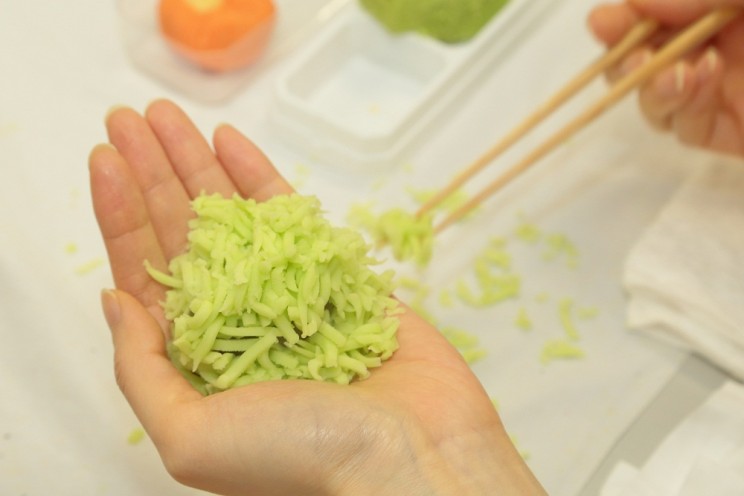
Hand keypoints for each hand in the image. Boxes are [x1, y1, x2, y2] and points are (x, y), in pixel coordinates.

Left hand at [89, 100, 544, 495]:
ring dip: (197, 164)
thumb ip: (142, 372)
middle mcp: (237, 319)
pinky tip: (230, 142)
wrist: (412, 456)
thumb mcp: (192, 437)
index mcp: (199, 358)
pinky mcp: (335, 274)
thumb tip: (115, 301)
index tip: (104, 159)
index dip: (120, 216)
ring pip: (232, 216)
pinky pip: (291, 216)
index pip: (146, 274)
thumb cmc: (302, 457)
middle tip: (128, 118)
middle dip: (152, 175)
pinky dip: (260, 177)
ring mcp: (286, 291)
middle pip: (183, 234)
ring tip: (167, 117)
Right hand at [588, 0, 743, 156]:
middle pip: (641, 59)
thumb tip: (640, 1)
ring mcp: (718, 94)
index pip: (652, 14)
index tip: (601, 24)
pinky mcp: (728, 134)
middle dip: (625, 59)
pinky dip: (685, 109)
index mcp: (717, 8)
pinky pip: (686, 129)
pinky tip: (704, 81)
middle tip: (636, 59)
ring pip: (654, 98)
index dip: (623, 21)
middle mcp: (715, 48)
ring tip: (677, 76)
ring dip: (652, 88)